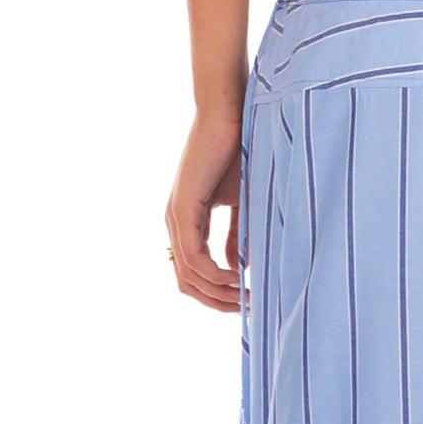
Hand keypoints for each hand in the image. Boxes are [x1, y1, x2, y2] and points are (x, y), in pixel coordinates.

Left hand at [167, 103, 243, 311]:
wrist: (228, 114)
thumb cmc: (238, 150)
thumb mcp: (241, 202)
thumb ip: (236, 235)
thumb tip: (237, 267)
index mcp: (187, 222)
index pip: (192, 274)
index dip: (217, 294)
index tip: (246, 302)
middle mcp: (175, 223)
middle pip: (186, 283)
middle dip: (217, 302)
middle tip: (247, 309)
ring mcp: (176, 217)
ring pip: (188, 275)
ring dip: (218, 293)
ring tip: (246, 298)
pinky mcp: (183, 209)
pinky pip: (192, 257)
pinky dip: (214, 275)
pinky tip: (236, 279)